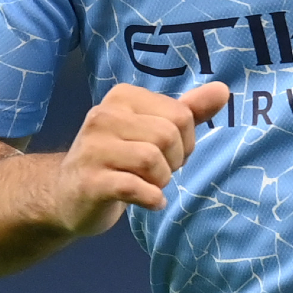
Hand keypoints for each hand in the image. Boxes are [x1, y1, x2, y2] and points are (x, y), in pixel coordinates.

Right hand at [50, 81, 229, 236]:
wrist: (68, 194)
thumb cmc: (119, 158)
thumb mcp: (153, 129)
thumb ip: (189, 110)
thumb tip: (224, 91)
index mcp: (123, 97)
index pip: (181, 114)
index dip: (186, 141)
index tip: (167, 153)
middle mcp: (104, 115)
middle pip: (168, 136)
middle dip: (174, 161)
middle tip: (157, 172)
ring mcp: (93, 149)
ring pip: (153, 160)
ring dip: (161, 181)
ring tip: (148, 184)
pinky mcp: (90, 182)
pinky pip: (135, 187)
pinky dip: (152, 198)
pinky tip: (149, 201)